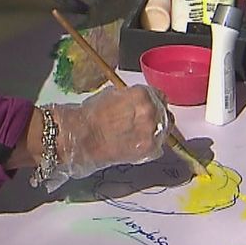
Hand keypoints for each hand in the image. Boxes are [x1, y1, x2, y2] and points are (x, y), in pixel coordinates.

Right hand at [40, 85, 169, 189]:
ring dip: (154, 131)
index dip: (153, 101)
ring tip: (137, 134)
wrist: (81, 137)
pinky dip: (150, 145)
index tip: (147, 107)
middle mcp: (151, 112)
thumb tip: (139, 101)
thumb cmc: (91, 115)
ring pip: (164, 130)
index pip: (159, 96)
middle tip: (142, 122)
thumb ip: (132, 97)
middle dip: (155, 116)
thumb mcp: (113, 94)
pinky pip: (158, 146)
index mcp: (142, 95)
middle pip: (164, 112)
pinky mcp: (150, 150)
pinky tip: (136, 144)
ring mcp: (152, 132)